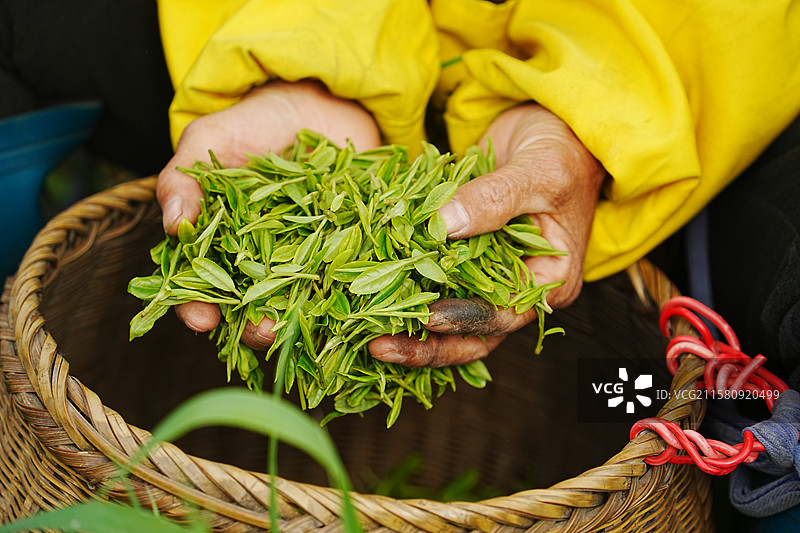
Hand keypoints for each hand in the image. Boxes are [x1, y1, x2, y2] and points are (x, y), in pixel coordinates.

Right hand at [157, 80, 380, 348]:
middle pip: (251, 307)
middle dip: (253, 326)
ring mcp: (306, 262)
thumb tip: (173, 225)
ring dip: (301, 321)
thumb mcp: (211, 139)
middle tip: (262, 331)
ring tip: (303, 327)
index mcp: (218, 244)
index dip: (195, 306)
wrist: (321, 105)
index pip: (198, 286)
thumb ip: (185, 178)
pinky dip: (349, 294)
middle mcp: (260, 263)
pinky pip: (347, 279)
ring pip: (300, 303)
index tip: (200, 319)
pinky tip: (351, 302)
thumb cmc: (256, 122)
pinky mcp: (348, 252)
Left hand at [368, 103, 605, 366]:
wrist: (552, 130)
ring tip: (367, 332)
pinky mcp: (464, 256)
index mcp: (550, 279)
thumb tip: (443, 226)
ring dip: (409, 326)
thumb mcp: (539, 172)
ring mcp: (489, 274)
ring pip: (449, 317)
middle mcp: (519, 287)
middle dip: (427, 346)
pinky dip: (404, 288)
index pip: (506, 314)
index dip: (464, 320)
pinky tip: (369, 292)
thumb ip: (495, 199)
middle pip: (473, 335)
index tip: (425, 317)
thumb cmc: (562, 152)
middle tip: (380, 347)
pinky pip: (433, 280)